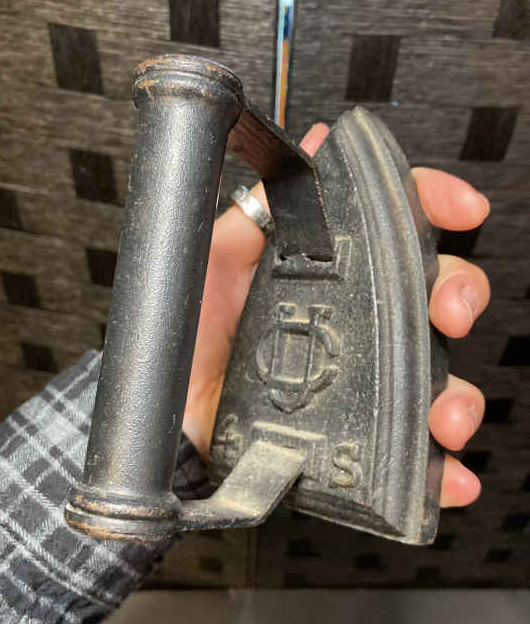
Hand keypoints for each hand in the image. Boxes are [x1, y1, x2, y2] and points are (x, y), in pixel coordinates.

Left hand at [182, 124, 489, 507]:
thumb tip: (316, 146)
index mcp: (331, 272)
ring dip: (459, 396)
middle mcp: (357, 322)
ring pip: (441, 378)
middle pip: (437, 295)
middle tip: (446, 313)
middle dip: (458, 296)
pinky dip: (441, 472)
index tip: (459, 207)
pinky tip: (447, 477)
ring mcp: (361, 380)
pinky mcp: (357, 437)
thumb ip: (263, 208)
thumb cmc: (186, 337)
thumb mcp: (214, 258)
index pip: (399, 225)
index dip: (435, 206)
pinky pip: (413, 456)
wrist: (164, 420)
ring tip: (443, 414)